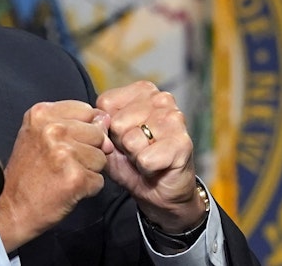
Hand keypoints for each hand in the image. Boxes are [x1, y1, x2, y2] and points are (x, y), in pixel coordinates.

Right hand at [0, 100, 112, 251]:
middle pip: (97, 133)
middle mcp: (52, 129)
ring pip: (101, 157)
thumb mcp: (38, 133)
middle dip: (88, 150)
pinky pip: (99, 180)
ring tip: (64, 174)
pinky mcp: (75, 177)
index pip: (87, 110)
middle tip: (63, 162)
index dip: (83, 128)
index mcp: (42, 113)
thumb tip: (105, 120)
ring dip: (89, 170)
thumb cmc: (27, 172)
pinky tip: (68, 188)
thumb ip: (71, 122)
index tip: (67, 142)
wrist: (12, 207)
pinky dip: (87, 188)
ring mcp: (64, 152)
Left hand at [95, 80, 205, 232]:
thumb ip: (98, 126)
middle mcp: (161, 98)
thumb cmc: (133, 160)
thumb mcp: (108, 140)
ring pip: (131, 140)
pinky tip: (156, 166)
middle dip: (122, 142)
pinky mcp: (183, 143)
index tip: (123, 135)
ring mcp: (175, 118)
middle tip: (137, 149)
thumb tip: (100, 120)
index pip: (106, 103)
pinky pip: (145, 158)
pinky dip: (146, 168)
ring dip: (134, 155)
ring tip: (147, 155)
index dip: (108, 126)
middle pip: (117, 122)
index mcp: (142, 90)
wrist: (161, 191)